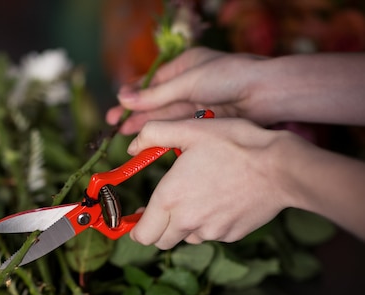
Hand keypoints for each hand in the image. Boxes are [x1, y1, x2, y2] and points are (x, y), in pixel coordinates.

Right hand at [106, 47, 269, 133]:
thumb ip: (154, 96)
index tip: (116, 109)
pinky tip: (149, 141)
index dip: (132, 96)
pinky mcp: (205, 121)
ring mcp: (198, 104)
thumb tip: (123, 99)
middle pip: (156, 102)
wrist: (267, 94)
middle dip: (135, 115)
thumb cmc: (230, 77)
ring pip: (166, 117)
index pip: (152, 82)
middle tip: (114, 127)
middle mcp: (190, 85)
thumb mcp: (186, 83)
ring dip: (146, 126)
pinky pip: (179, 128)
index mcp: (185, 66)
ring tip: (126, 138)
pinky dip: (164, 134)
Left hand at [127, 117, 297, 248]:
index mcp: (170, 199)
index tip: (137, 217)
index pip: (141, 235)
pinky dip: (210, 222)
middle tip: (165, 206)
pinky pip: (212, 233)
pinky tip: (221, 199)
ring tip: (199, 195)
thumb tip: (133, 146)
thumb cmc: (235, 145)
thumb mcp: (190, 129)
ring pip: (187, 237)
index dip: (135, 228)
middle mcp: (188, 221)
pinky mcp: (232, 235)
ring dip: (185, 224)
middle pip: (160, 242)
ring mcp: (212, 231)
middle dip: (157, 228)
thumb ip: (153, 134)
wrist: (282, 167)